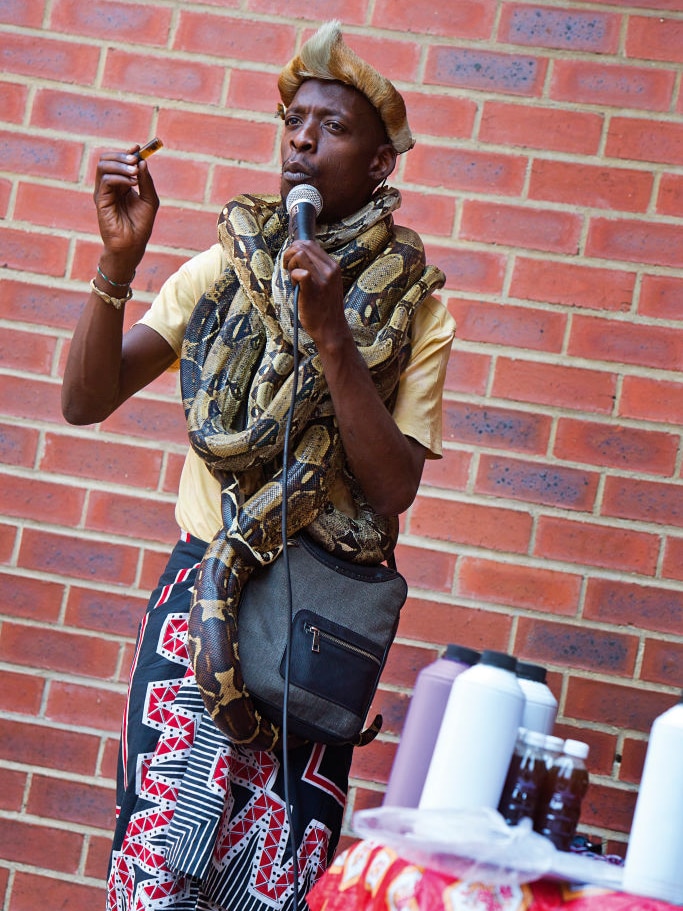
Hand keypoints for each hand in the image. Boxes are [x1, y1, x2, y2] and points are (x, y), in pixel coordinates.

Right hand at [94, 145, 159, 276]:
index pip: (119, 161)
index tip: (139, 148)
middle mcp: (110, 186)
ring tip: (135, 173)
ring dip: (120, 164)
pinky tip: (132, 183)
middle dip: (123, 155)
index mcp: (121, 185)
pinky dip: (119, 177)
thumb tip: (142, 161)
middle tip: (136, 160)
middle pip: (107, 159)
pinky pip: (105, 179)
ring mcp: (103, 192)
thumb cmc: (141, 226)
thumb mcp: (150, 200)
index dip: (128, 152)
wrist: (132, 245)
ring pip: (103, 165)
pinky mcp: (100, 200)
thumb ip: (146, 181)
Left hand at [282, 239, 348, 350]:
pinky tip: (295, 286)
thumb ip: (317, 269)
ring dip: (290, 265)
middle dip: (289, 255)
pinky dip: (293, 276)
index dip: (295, 250)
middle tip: (288, 270)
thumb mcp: (326, 284)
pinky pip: (300, 272)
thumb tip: (297, 254)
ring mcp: (323, 279)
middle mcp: (330, 269)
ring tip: (293, 280)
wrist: (330, 329)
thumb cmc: (323, 308)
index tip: (292, 264)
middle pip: (303, 246)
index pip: (310, 244)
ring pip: (299, 254)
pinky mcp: (313, 289)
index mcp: (333, 266)